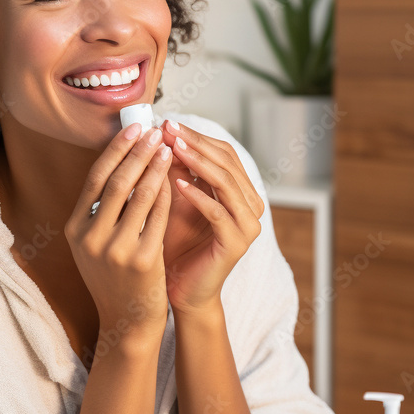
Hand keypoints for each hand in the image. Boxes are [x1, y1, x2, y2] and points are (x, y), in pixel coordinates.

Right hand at [64, 123, 172, 346]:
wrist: (128, 320)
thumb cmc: (115, 276)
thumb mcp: (95, 244)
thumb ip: (101, 209)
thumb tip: (121, 160)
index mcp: (75, 230)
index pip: (95, 179)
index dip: (116, 150)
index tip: (134, 129)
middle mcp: (90, 238)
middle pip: (117, 182)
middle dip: (138, 152)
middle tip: (155, 131)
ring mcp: (115, 251)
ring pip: (139, 197)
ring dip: (156, 167)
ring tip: (170, 149)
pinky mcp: (141, 261)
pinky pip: (158, 218)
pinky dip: (168, 194)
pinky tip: (178, 178)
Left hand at [159, 119, 265, 313]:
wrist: (178, 289)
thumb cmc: (175, 244)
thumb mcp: (174, 199)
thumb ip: (175, 170)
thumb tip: (162, 133)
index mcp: (240, 191)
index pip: (223, 153)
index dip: (196, 136)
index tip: (167, 123)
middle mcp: (251, 205)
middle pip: (227, 162)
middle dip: (196, 143)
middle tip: (168, 129)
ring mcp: (248, 225)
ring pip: (226, 183)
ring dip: (198, 162)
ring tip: (171, 148)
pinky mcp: (237, 243)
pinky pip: (218, 212)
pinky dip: (198, 195)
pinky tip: (176, 183)